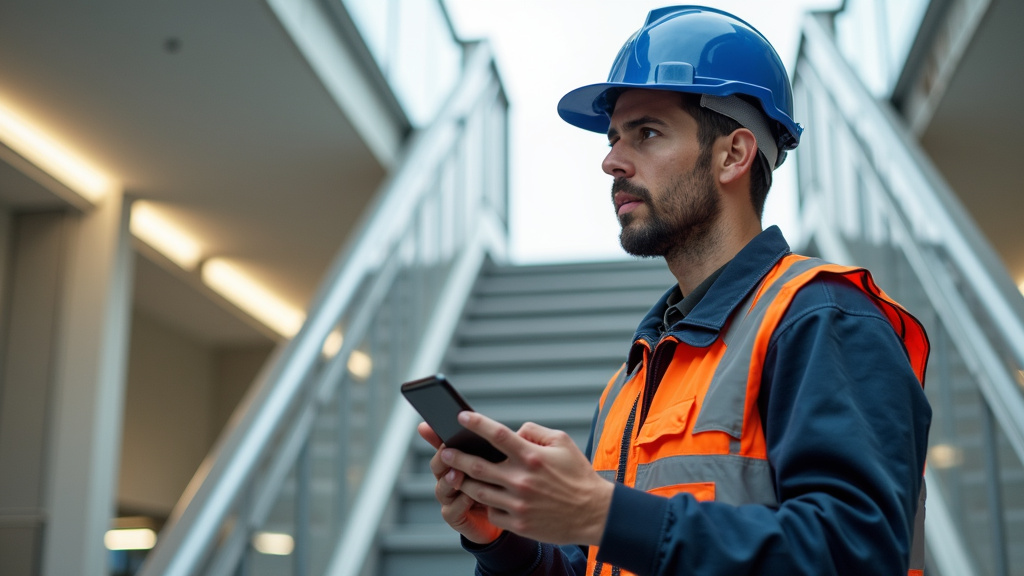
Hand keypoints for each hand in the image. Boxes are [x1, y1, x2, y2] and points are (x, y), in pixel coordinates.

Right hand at [417, 422, 502, 544]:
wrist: (508, 517)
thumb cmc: (503, 485)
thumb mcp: (501, 461)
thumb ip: (499, 444)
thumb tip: (507, 425)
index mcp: (458, 461)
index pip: (442, 445)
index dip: (434, 435)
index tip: (430, 426)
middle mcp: (449, 478)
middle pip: (438, 465)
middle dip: (442, 457)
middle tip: (448, 449)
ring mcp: (450, 498)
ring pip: (441, 487)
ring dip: (449, 480)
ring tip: (458, 474)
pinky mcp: (455, 517)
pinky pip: (452, 510)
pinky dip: (459, 503)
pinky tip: (469, 497)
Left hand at [440, 411, 613, 545]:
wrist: (594, 513)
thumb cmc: (578, 475)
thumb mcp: (562, 442)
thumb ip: (534, 432)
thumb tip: (514, 431)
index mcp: (532, 456)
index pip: (496, 435)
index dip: (476, 423)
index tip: (461, 417)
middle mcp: (522, 480)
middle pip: (477, 466)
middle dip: (456, 457)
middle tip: (445, 451)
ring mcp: (518, 504)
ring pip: (478, 491)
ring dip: (464, 482)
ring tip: (457, 475)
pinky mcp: (519, 523)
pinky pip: (492, 513)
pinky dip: (486, 505)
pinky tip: (484, 499)